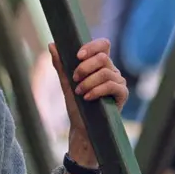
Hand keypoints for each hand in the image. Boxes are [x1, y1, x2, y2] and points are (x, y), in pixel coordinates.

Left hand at [49, 38, 128, 167]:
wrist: (81, 129)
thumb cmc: (76, 106)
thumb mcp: (66, 84)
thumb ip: (61, 65)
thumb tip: (52, 44)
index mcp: (100, 65)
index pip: (103, 45)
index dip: (92, 47)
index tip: (77, 56)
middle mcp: (112, 71)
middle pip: (103, 57)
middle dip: (85, 68)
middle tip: (74, 79)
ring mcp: (118, 83)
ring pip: (106, 72)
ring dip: (89, 82)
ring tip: (79, 93)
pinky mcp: (122, 95)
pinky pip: (112, 86)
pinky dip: (97, 90)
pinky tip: (87, 98)